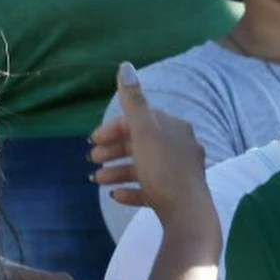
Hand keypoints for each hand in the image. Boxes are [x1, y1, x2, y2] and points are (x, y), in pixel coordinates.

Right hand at [89, 63, 209, 225]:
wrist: (188, 213)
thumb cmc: (163, 168)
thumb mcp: (144, 131)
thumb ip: (132, 101)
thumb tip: (124, 66)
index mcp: (174, 128)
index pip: (139, 121)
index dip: (113, 128)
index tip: (93, 140)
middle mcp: (179, 146)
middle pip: (140, 143)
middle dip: (113, 151)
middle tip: (91, 160)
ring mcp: (179, 172)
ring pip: (142, 167)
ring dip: (117, 171)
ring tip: (97, 181)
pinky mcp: (175, 196)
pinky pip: (149, 189)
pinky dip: (131, 190)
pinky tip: (116, 196)